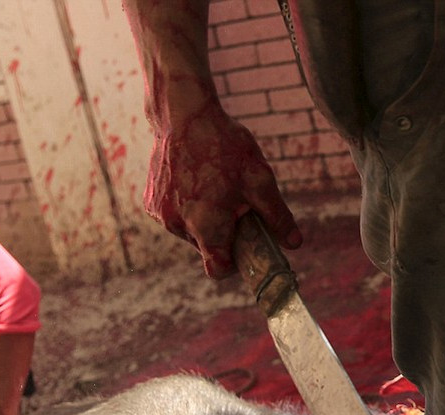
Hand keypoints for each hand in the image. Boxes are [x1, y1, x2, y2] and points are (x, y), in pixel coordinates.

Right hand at [145, 100, 301, 277]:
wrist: (182, 114)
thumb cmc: (223, 146)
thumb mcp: (259, 179)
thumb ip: (277, 216)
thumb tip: (295, 243)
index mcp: (206, 225)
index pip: (217, 269)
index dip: (233, 265)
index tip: (242, 248)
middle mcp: (179, 225)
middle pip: (205, 247)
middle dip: (220, 233)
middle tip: (233, 203)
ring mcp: (161, 215)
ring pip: (188, 231)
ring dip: (202, 219)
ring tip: (211, 185)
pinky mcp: (150, 202)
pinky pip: (172, 216)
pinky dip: (185, 206)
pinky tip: (192, 179)